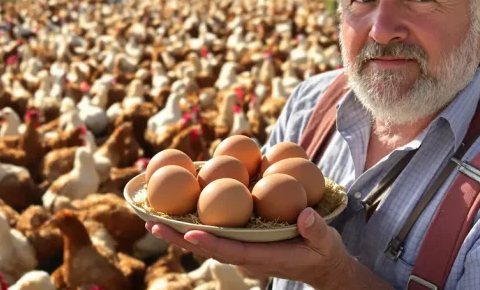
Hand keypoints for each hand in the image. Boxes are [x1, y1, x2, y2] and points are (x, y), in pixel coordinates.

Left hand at [146, 207, 352, 288]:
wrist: (322, 267)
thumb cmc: (324, 253)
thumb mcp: (326, 242)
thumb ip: (316, 230)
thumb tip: (305, 213)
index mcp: (263, 257)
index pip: (231, 251)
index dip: (210, 242)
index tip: (190, 232)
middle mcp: (247, 255)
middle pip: (207, 248)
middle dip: (180, 237)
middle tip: (153, 223)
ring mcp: (242, 250)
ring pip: (206, 242)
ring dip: (179, 232)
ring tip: (153, 219)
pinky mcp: (243, 242)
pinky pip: (215, 235)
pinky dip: (195, 225)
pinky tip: (180, 213)